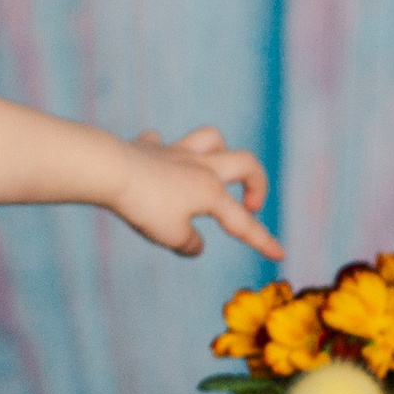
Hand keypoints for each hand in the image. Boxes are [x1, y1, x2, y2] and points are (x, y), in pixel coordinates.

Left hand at [115, 125, 280, 261]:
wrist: (112, 170)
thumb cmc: (145, 205)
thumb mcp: (170, 236)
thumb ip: (189, 243)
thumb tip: (195, 244)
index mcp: (211, 192)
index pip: (243, 223)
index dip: (263, 241)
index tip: (281, 254)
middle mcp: (200, 167)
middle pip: (245, 163)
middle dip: (256, 183)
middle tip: (251, 204)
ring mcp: (176, 153)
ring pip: (211, 139)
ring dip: (220, 152)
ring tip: (214, 172)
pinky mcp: (149, 149)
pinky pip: (161, 143)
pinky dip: (163, 151)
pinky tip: (158, 161)